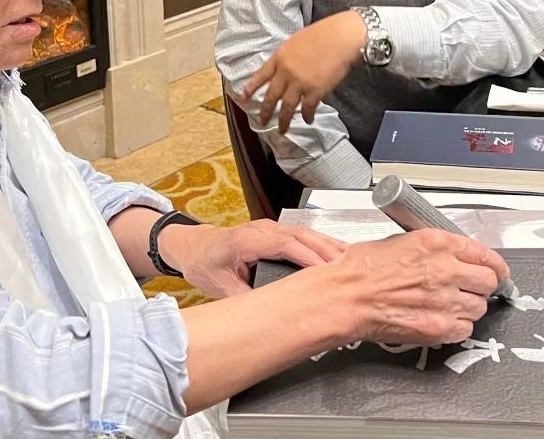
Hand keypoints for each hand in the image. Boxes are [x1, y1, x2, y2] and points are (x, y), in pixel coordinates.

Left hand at [158, 220, 346, 298]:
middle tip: (349, 267)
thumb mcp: (219, 286)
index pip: (283, 244)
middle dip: (326, 250)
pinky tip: (336, 254)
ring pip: (305, 233)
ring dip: (327, 245)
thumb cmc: (203, 262)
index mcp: (245, 239)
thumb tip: (268, 315)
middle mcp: (260, 229)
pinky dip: (320, 244)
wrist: (192, 246)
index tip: (326, 270)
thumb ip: (243, 298)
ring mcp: (269, 228)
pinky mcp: (275, 233)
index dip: (306, 256)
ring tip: (351, 260)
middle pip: (300, 235)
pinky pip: (302, 236)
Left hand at [242, 10, 367, 134]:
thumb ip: (288, 55)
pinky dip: (307, 115)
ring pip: (287, 107)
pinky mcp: (315, 91)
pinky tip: (308, 120)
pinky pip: (308, 108)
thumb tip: (286, 66)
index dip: (251, 87)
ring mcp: (299, 83)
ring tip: (282, 130)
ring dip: (284, 120)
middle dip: (266, 111)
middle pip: (272, 95)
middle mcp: (286, 72)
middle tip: (262, 121)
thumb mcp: (297, 40)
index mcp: (280, 57)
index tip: (243, 97)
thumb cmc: (323, 33)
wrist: (341, 37)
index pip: (261, 75)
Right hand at [331, 229, 509, 345]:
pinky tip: (438, 319)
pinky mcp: (440, 327)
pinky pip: (465, 329)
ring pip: (479, 307)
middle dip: (481, 286)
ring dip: (467, 307)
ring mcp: (445, 300)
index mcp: (436, 243)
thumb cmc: (361, 269)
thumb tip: (453, 255)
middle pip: (488, 282)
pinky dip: (456, 326)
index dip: (493, 266)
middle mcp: (446, 270)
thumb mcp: (399, 241)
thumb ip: (433, 248)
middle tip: (469, 289)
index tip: (495, 271)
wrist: (345, 297)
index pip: (485, 254)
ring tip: (446, 305)